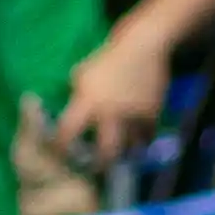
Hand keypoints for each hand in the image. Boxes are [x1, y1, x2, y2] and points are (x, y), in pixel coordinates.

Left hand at [57, 31, 172, 169]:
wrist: (144, 46)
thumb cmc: (108, 59)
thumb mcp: (82, 76)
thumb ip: (78, 98)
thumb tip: (72, 114)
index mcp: (88, 103)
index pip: (67, 133)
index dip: (60, 147)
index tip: (60, 154)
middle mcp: (111, 113)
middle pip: (106, 150)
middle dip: (101, 163)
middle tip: (96, 168)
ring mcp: (134, 114)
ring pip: (131, 147)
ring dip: (125, 154)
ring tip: (120, 158)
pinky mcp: (154, 111)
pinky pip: (148, 134)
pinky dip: (143, 140)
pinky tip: (138, 141)